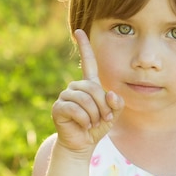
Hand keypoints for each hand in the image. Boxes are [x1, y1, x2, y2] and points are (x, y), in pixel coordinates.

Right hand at [51, 29, 123, 152]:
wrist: (82, 144)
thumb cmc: (97, 127)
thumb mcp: (113, 114)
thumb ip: (117, 104)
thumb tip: (111, 94)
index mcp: (88, 85)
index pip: (88, 62)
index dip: (84, 47)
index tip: (79, 31)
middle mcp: (75, 87)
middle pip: (93, 88)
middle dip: (102, 106)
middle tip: (104, 119)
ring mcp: (65, 96)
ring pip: (85, 99)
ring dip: (94, 114)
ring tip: (94, 123)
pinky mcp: (58, 107)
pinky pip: (75, 109)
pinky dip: (84, 119)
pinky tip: (84, 125)